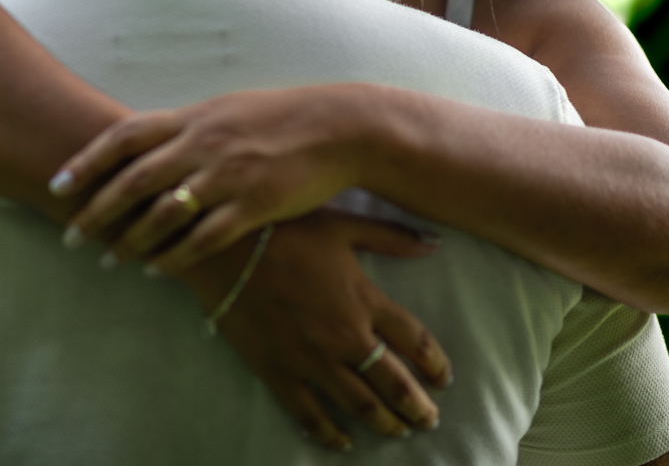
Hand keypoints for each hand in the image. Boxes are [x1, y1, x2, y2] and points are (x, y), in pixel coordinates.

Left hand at [53, 85, 376, 272]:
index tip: (57, 184)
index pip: (124, 136)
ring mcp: (227, 176)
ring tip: (110, 260)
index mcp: (192, 118)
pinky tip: (158, 271)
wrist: (337, 128)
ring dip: (131, 241)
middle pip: (134, 180)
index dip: (86, 161)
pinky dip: (176, 257)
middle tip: (70, 236)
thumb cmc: (278, 119)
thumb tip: (145, 143)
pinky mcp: (254, 205)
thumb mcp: (225, 110)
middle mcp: (202, 144)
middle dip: (96, 211)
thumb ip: (184, 128)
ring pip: (164, 214)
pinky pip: (205, 238)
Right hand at [181, 210, 450, 449]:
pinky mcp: (278, 370)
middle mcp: (344, 336)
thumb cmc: (284, 229)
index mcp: (364, 299)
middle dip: (417, 406)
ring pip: (359, 403)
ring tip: (400, 432)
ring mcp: (311, 358)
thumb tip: (435, 243)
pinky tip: (344, 442)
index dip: (435, 363)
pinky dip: (330, 433)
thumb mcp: (342, 226)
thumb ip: (391, 237)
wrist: (224, 249)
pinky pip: (309, 412)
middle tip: (429, 420)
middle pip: (394, 382)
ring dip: (384, 422)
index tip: (444, 378)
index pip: (415, 340)